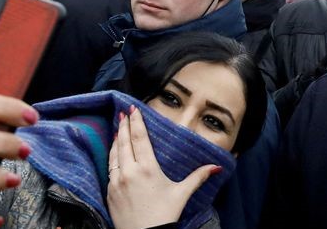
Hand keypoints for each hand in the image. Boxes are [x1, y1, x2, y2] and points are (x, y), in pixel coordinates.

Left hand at [107, 106, 219, 228]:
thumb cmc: (164, 216)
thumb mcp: (182, 194)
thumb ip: (198, 177)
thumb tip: (216, 167)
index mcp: (148, 168)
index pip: (140, 138)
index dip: (136, 122)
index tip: (133, 110)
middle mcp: (130, 171)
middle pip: (124, 141)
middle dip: (124, 125)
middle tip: (123, 113)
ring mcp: (116, 181)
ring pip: (114, 153)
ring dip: (116, 139)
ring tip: (117, 128)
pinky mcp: (109, 191)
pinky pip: (110, 168)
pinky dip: (112, 156)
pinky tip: (114, 152)